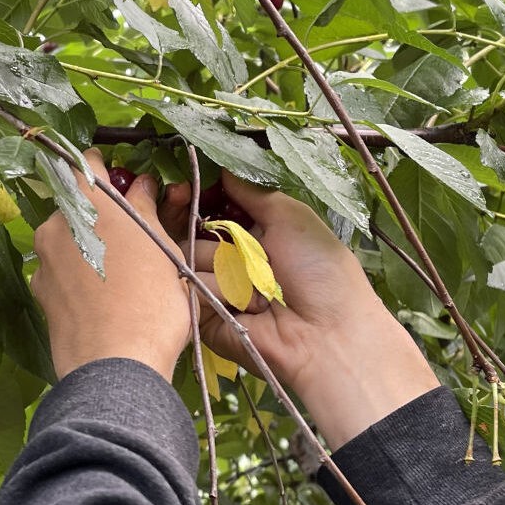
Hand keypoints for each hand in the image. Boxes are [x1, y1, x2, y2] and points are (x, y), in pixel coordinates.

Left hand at [31, 149, 190, 381]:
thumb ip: (145, 209)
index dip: (105, 170)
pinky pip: (60, 274)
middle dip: (101, 218)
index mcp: (87, 200)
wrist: (115, 364)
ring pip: (68, 242)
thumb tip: (140, 184)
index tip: (124, 185)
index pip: (86, 163)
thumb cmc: (151, 299)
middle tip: (132, 241)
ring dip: (89, 249)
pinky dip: (77, 279)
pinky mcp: (38, 294)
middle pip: (77, 207)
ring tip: (120, 278)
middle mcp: (55, 223)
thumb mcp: (162, 248)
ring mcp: (42, 260)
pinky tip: (101, 301)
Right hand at [165, 172, 439, 447]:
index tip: (183, 185)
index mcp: (255, 234)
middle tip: (178, 199)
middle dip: (184, 214)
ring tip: (251, 282)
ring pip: (187, 257)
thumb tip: (223, 168)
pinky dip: (212, 291)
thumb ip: (254, 192)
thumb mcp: (292, 217)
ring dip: (214, 261)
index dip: (196, 195)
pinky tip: (241, 302)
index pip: (211, 208)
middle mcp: (232, 260)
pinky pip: (189, 291)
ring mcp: (216, 289)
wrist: (326, 336)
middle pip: (188, 230)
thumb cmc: (320, 271)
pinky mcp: (204, 319)